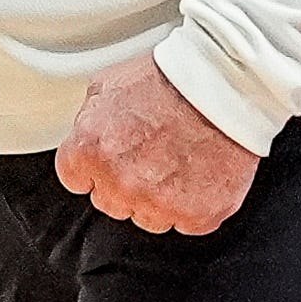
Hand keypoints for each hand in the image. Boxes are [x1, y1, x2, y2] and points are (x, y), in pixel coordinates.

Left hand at [56, 54, 258, 235]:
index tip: (112, 158)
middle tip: (153, 154)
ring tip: (181, 162)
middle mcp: (120, 183)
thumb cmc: (171, 78)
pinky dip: (196, 205)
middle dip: (127, 182)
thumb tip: (87, 135)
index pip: (76, 180)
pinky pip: (188, 223)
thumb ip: (89, 121)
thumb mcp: (109, 84)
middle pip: (111, 202)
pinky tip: (202, 175)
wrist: (224, 84)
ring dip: (160, 197)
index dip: (96, 167)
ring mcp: (158, 204)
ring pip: (149, 217)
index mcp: (91, 151)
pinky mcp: (197, 215)